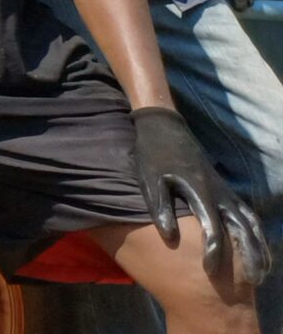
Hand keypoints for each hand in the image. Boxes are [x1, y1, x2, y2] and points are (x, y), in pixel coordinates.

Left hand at [131, 105, 269, 285]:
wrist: (165, 127)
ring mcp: (226, 191)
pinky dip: (257, 233)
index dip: (213, 253)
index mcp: (200, 192)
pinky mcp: (227, 190)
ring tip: (260, 273)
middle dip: (249, 258)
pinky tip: (258, 248)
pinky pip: (249, 214)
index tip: (209, 272)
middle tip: (251, 283)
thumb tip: (170, 238)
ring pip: (250, 224)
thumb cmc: (153, 155)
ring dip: (258, 248)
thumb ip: (160, 208)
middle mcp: (219, 194)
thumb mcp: (150, 180)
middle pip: (242, 230)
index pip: (213, 230)